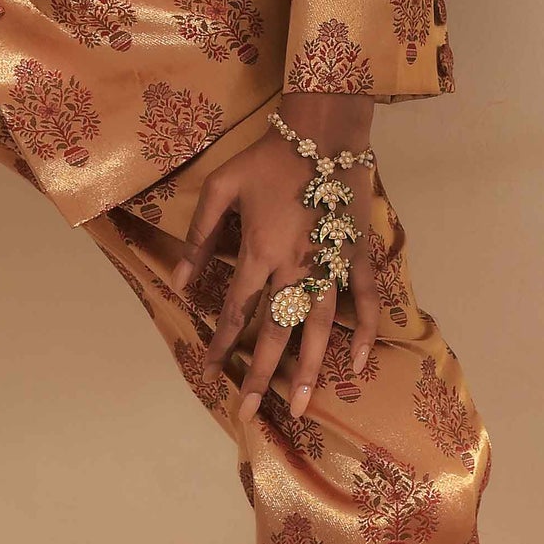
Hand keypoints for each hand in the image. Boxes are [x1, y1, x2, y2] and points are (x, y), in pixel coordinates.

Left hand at [169, 112, 378, 423]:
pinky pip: (364, 300)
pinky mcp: (358, 254)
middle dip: (261, 374)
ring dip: (310, 369)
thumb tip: (179, 281)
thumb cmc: (267, 157)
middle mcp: (294, 267)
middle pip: (275, 331)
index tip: (210, 367)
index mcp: (258, 251)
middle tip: (251, 412)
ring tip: (304, 406)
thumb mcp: (220, 187)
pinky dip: (363, 331)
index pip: (236, 309)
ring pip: (319, 328)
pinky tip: (359, 362)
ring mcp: (330, 263)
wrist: (322, 131)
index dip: (221, 340)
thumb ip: (199, 236)